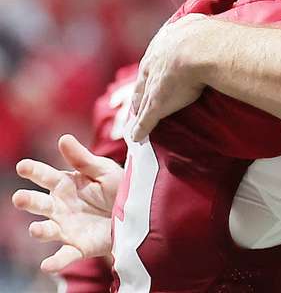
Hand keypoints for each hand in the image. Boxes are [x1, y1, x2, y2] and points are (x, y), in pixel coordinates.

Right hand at [12, 135, 122, 271]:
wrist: (137, 213)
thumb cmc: (117, 188)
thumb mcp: (103, 171)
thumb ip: (83, 158)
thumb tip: (63, 138)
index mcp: (65, 185)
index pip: (45, 177)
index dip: (34, 171)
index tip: (23, 166)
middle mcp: (60, 207)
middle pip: (39, 204)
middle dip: (28, 201)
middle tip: (20, 197)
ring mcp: (67, 227)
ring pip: (47, 230)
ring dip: (40, 231)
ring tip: (37, 229)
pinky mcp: (78, 246)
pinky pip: (65, 255)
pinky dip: (55, 262)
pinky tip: (47, 265)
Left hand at [131, 13, 207, 140]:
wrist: (200, 49)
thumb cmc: (204, 36)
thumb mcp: (197, 24)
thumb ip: (199, 25)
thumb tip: (207, 15)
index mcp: (163, 47)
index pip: (153, 62)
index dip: (150, 72)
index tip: (150, 78)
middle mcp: (154, 64)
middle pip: (143, 81)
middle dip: (139, 91)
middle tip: (136, 102)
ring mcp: (154, 85)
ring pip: (141, 99)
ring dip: (137, 110)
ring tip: (134, 121)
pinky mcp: (156, 103)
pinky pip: (146, 118)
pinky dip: (141, 128)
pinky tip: (137, 137)